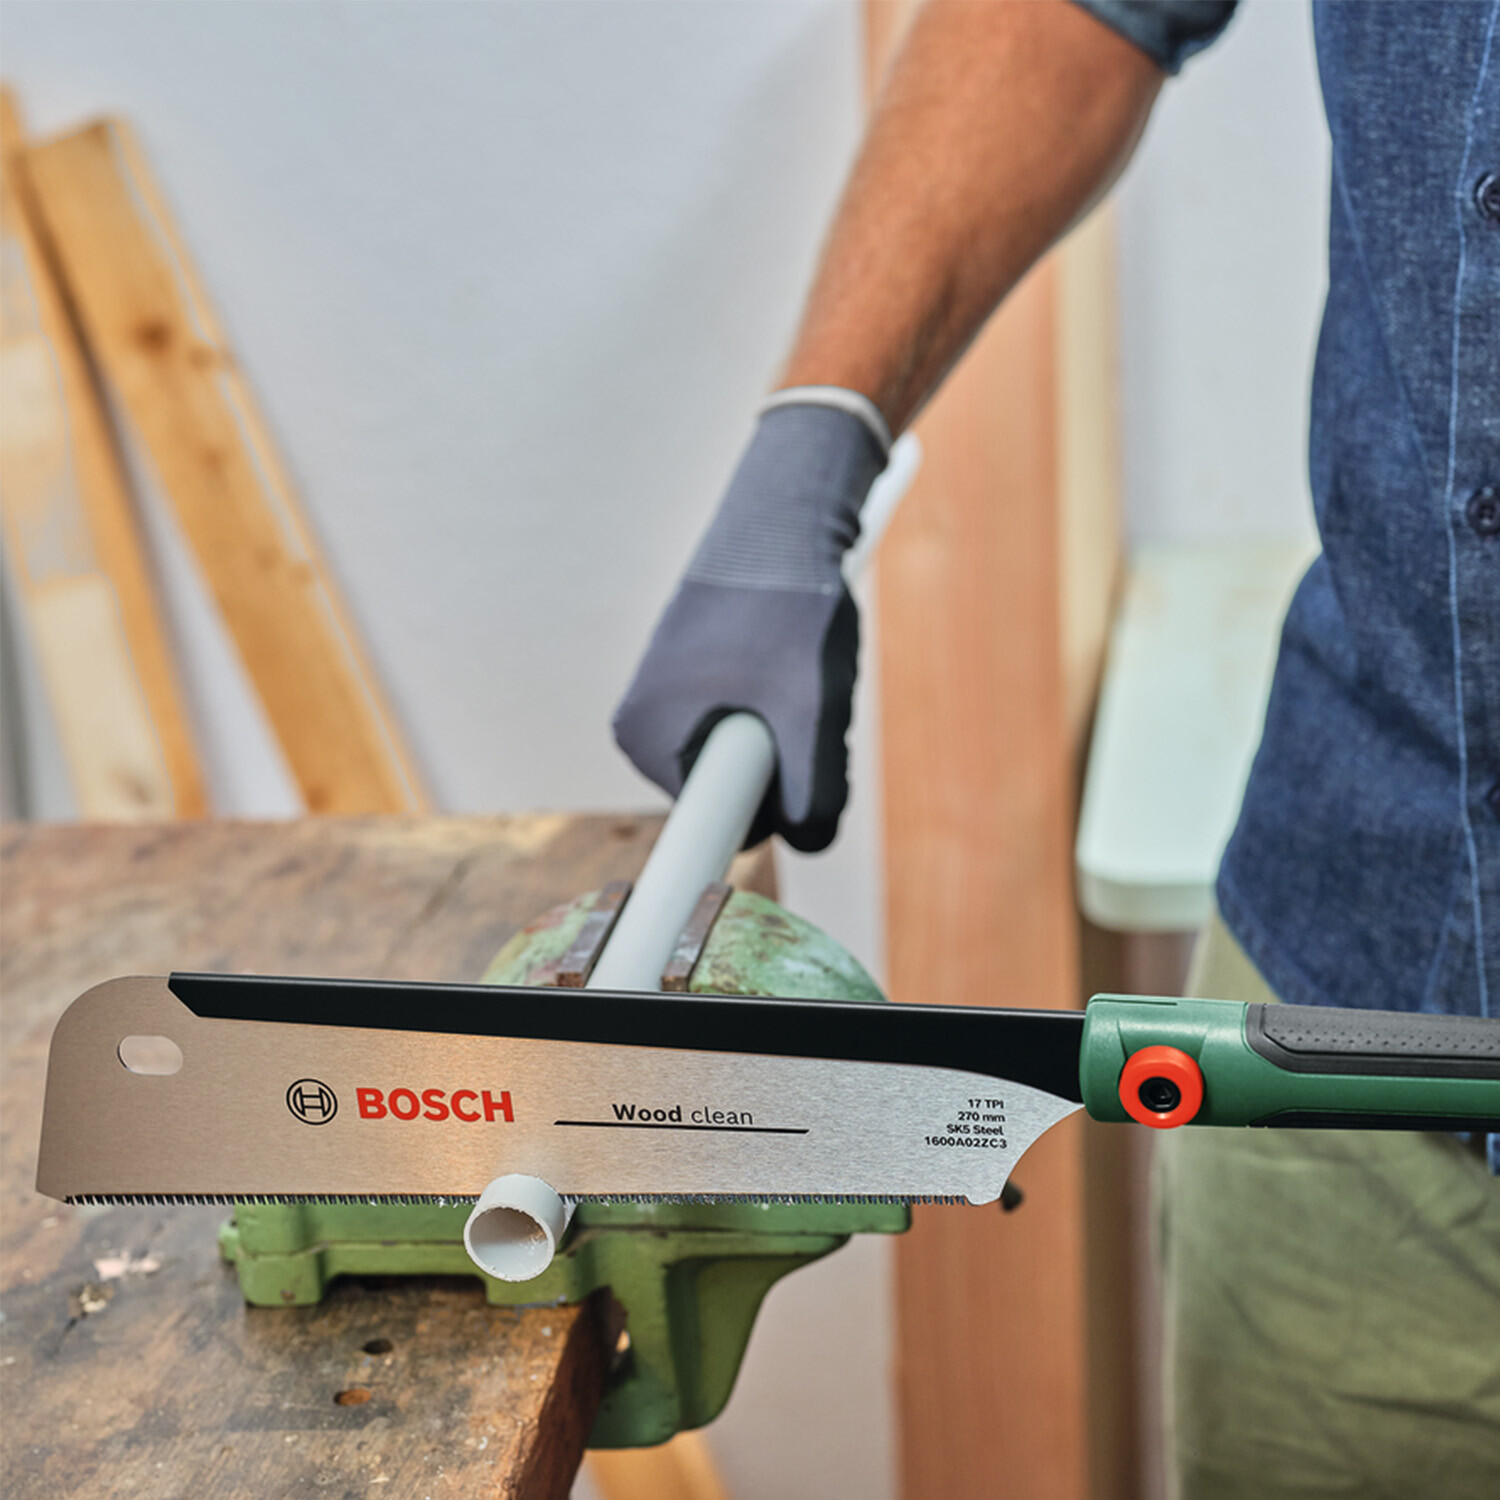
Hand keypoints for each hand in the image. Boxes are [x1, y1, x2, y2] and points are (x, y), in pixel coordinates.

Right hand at [612, 397, 887, 850]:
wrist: (785, 506)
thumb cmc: (789, 601)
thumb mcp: (811, 706)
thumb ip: (814, 790)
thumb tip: (811, 842)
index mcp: (646, 737)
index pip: (709, 827)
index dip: (761, 816)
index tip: (785, 792)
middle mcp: (643, 722)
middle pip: (735, 792)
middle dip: (784, 762)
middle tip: (807, 699)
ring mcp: (670, 695)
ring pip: (750, 754)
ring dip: (791, 729)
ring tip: (799, 666)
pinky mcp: (698, 673)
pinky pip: (749, 718)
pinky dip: (785, 700)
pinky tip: (793, 653)